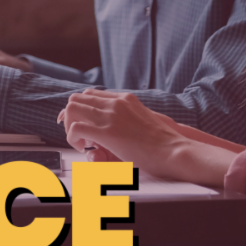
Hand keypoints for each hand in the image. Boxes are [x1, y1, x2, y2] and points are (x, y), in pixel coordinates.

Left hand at [57, 90, 188, 177]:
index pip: (90, 94)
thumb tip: (117, 127)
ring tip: (82, 141)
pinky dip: (73, 138)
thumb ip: (128, 118)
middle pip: (76, 99)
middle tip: (78, 134)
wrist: (175, 151)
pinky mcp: (107, 133)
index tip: (78, 122)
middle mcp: (115, 103)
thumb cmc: (164, 142)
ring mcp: (110, 116)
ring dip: (70, 126)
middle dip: (70, 116)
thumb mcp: (145, 120)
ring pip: (71, 109)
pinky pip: (75, 128)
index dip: (79, 108)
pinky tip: (83, 147)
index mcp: (125, 99)